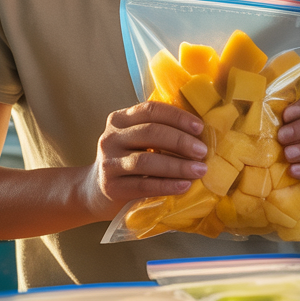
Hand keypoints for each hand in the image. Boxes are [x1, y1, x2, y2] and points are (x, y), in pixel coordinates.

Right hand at [91, 102, 207, 212]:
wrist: (97, 190)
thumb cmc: (128, 160)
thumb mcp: (137, 140)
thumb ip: (159, 130)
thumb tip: (200, 130)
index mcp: (120, 119)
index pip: (150, 110)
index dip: (177, 117)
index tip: (200, 127)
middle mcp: (111, 137)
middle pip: (150, 133)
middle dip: (180, 141)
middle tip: (203, 151)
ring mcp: (109, 162)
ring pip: (146, 160)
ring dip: (177, 165)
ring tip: (200, 170)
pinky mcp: (111, 187)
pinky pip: (143, 185)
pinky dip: (167, 185)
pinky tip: (184, 186)